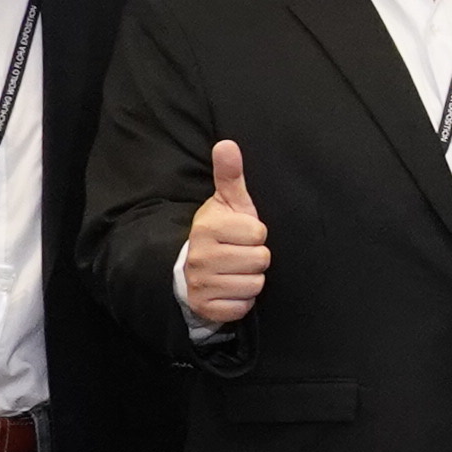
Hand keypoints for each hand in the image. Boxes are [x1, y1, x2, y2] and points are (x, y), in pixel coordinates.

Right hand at [176, 137, 269, 327]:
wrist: (190, 268)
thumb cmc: (219, 232)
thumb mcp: (226, 203)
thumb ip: (230, 175)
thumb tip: (227, 144)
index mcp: (208, 228)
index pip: (259, 234)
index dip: (256, 234)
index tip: (241, 234)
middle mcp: (201, 257)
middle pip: (260, 260)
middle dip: (255, 257)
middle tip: (239, 253)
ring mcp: (201, 284)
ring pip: (254, 284)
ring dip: (250, 279)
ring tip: (235, 270)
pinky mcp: (206, 307)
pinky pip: (242, 307)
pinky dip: (242, 300)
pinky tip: (230, 288)